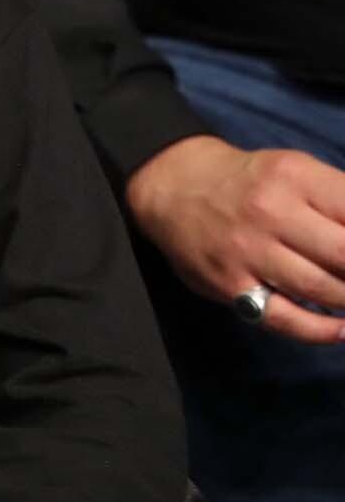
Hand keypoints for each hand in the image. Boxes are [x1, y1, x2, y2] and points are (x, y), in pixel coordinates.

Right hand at [127, 135, 344, 342]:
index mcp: (296, 177)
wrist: (173, 186)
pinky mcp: (229, 284)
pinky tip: (341, 329)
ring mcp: (248, 251)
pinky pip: (284, 318)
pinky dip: (321, 330)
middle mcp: (271, 212)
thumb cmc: (250, 181)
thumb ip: (340, 200)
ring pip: (323, 289)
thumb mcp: (297, 171)